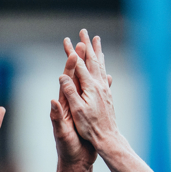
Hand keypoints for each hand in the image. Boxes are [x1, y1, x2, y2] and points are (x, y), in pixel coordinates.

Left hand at [52, 37, 96, 167]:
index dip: (70, 66)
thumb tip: (52, 102)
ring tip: (95, 54)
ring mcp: (80, 108)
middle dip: (79, 60)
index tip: (74, 51)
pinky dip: (101, 84)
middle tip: (83, 42)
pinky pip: (96, 94)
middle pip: (76, 77)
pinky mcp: (87, 113)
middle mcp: (71, 104)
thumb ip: (56, 118)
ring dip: (90, 69)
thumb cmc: (67, 149)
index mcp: (63, 106)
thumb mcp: (61, 133)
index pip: (66, 82)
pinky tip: (108, 77)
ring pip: (86, 83)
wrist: (76, 162)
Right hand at [58, 29, 120, 152]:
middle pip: (92, 61)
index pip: (78, 66)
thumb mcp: (77, 111)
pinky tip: (103, 67)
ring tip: (96, 41)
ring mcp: (104, 90)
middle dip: (87, 46)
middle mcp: (99, 86)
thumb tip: (62, 76)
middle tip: (84, 32)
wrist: (108, 139)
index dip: (72, 53)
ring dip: (96, 53)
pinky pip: (104, 76)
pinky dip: (102, 67)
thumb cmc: (90, 128)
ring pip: (99, 66)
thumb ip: (70, 93)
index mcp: (89, 88)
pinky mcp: (106, 96)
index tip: (68, 40)